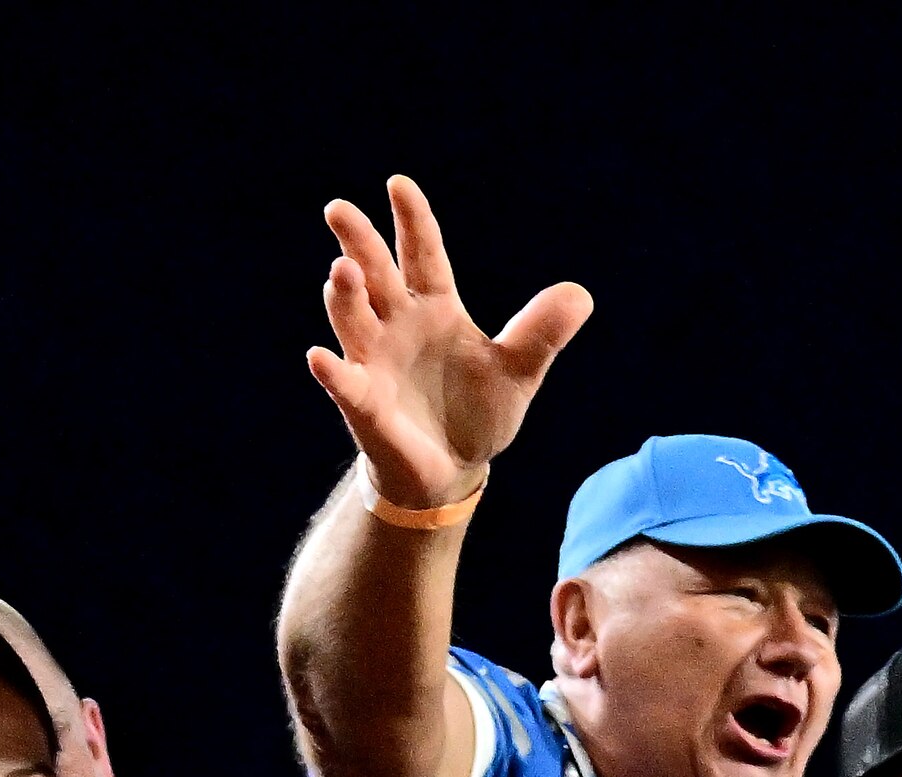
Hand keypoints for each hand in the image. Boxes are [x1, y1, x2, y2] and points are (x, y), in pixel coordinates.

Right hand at [305, 175, 591, 512]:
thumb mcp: (518, 371)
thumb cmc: (477, 409)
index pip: (422, 255)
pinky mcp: (365, 403)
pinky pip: (345, 384)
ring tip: (341, 271)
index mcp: (434, 307)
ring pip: (352, 318)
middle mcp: (397, 324)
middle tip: (339, 210)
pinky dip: (332, 372)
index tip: (399, 184)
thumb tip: (580, 295)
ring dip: (344, 296)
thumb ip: (541, 334)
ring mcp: (375, 360)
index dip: (412, 221)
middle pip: (373, 273)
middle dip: (357, 243)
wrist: (453, 467)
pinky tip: (321, 358)